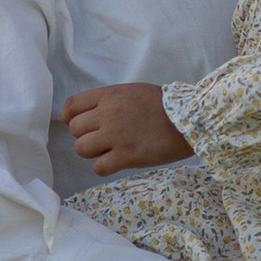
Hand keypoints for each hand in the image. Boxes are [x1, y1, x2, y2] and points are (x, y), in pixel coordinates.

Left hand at [63, 81, 189, 175]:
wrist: (189, 119)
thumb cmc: (163, 105)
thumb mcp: (132, 92)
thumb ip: (110, 102)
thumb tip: (92, 116)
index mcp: (109, 96)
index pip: (71, 106)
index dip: (70, 118)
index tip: (81, 125)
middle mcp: (108, 114)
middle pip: (75, 130)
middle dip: (85, 136)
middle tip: (102, 139)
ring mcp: (116, 136)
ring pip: (82, 149)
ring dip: (93, 153)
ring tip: (110, 151)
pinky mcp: (126, 156)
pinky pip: (98, 167)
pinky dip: (105, 167)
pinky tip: (117, 162)